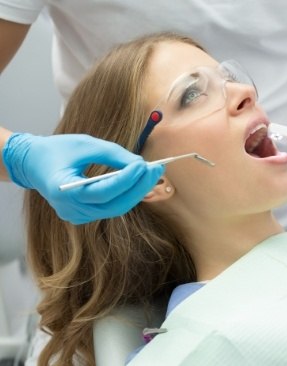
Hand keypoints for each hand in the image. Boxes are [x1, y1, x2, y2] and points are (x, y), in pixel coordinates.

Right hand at [3, 133, 163, 223]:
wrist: (32, 163)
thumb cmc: (57, 150)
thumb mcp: (85, 144)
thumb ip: (113, 154)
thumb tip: (140, 163)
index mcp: (63, 191)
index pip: (102, 191)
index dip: (126, 179)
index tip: (144, 164)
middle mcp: (70, 209)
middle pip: (114, 205)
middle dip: (139, 187)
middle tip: (157, 169)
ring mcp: (76, 216)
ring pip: (115, 208)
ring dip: (136, 191)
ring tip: (152, 173)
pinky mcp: (83, 215)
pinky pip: (110, 207)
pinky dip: (126, 195)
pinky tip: (139, 181)